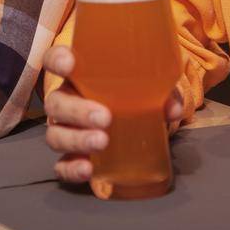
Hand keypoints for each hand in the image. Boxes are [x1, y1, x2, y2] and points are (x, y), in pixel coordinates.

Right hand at [43, 45, 183, 184]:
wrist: (133, 124)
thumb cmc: (133, 94)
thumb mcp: (149, 86)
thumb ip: (162, 92)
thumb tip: (173, 109)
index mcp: (78, 76)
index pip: (55, 60)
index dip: (58, 60)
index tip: (70, 65)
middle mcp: (66, 101)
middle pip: (56, 104)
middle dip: (78, 111)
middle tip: (105, 117)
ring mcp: (65, 130)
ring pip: (56, 135)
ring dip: (77, 139)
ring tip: (102, 142)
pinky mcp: (70, 156)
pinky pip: (62, 165)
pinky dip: (71, 168)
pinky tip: (87, 170)